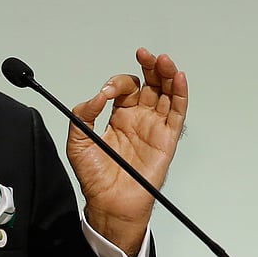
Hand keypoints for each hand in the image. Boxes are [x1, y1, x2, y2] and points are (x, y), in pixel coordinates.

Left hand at [67, 47, 186, 256]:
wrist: (109, 202)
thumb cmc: (95, 176)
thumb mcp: (78, 141)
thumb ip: (83, 115)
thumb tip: (98, 95)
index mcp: (119, 116)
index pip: (124, 88)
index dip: (117, 83)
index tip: (107, 91)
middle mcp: (139, 118)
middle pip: (150, 84)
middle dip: (148, 67)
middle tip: (144, 54)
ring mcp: (155, 126)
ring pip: (166, 93)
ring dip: (166, 74)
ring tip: (162, 60)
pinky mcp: (167, 138)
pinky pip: (177, 112)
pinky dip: (180, 93)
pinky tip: (177, 77)